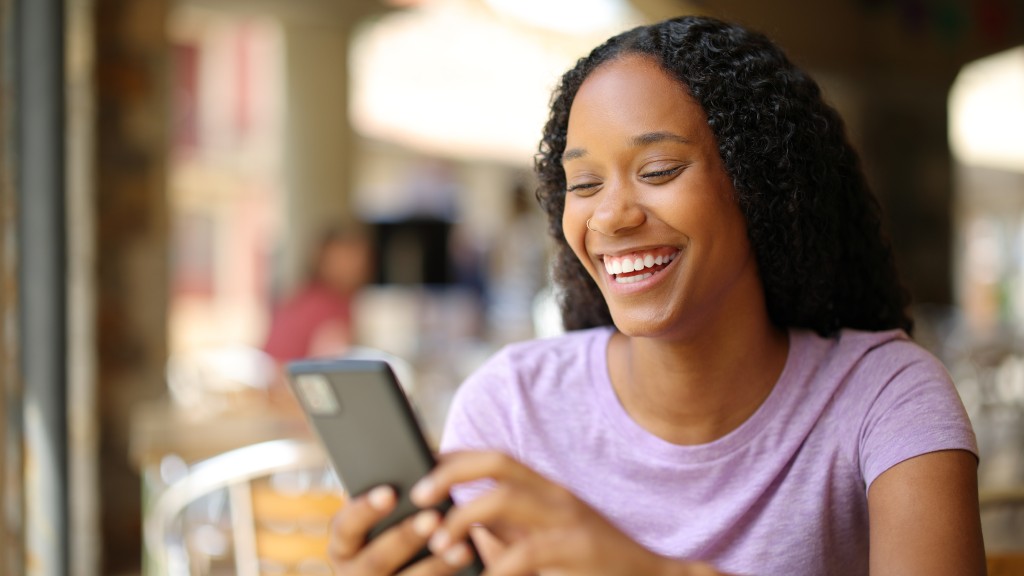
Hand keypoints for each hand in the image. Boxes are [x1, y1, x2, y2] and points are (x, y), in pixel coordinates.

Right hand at [327, 485, 474, 574]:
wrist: (403, 572)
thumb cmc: (400, 535)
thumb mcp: (388, 519)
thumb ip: (396, 497)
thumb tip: (426, 468)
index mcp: (344, 546)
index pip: (346, 526)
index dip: (365, 510)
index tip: (390, 492)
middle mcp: (354, 575)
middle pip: (377, 559)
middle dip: (406, 538)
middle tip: (434, 517)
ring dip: (436, 566)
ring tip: (465, 548)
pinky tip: (472, 568)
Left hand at [410, 451, 716, 575]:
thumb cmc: (590, 568)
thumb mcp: (543, 543)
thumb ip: (505, 534)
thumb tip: (455, 529)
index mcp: (546, 489)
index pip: (495, 456)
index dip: (454, 457)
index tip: (420, 468)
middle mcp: (556, 495)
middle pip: (497, 463)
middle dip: (451, 473)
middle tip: (419, 496)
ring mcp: (569, 520)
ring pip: (503, 500)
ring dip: (462, 520)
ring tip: (439, 545)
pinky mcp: (579, 549)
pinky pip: (525, 551)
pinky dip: (495, 568)